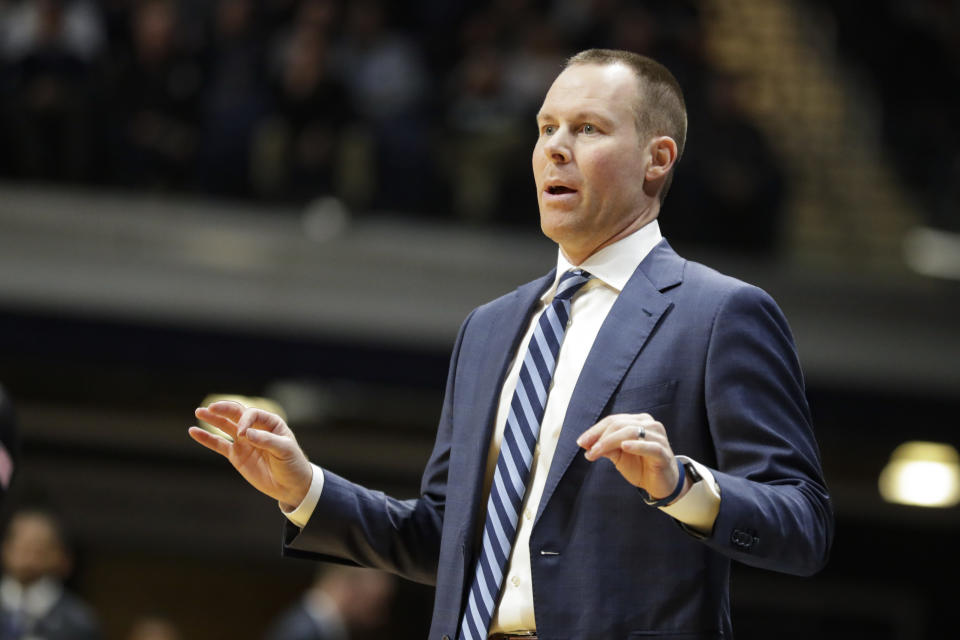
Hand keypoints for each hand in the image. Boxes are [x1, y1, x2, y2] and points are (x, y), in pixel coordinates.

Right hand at [188, 400, 312, 508]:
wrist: (291, 486)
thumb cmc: (293, 465)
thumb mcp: (285, 451)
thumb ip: (267, 441)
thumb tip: (246, 433)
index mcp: (270, 423)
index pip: (252, 414)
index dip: (244, 421)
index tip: (242, 434)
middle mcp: (255, 429)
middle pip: (236, 414)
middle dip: (224, 409)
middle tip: (210, 408)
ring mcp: (244, 442)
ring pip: (225, 426)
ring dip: (212, 419)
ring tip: (199, 411)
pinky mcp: (236, 455)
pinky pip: (219, 445)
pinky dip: (206, 439)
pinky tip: (193, 431)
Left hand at [576, 413, 688, 502]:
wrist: (660, 484)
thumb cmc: (639, 465)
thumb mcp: (619, 456)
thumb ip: (606, 448)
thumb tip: (586, 444)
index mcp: (638, 421)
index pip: (613, 420)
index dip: (595, 430)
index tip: (581, 442)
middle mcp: (650, 425)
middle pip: (620, 424)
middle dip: (600, 436)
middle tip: (587, 449)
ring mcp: (658, 437)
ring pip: (631, 432)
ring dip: (610, 441)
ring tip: (597, 451)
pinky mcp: (664, 452)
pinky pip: (650, 446)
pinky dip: (636, 445)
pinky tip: (624, 447)